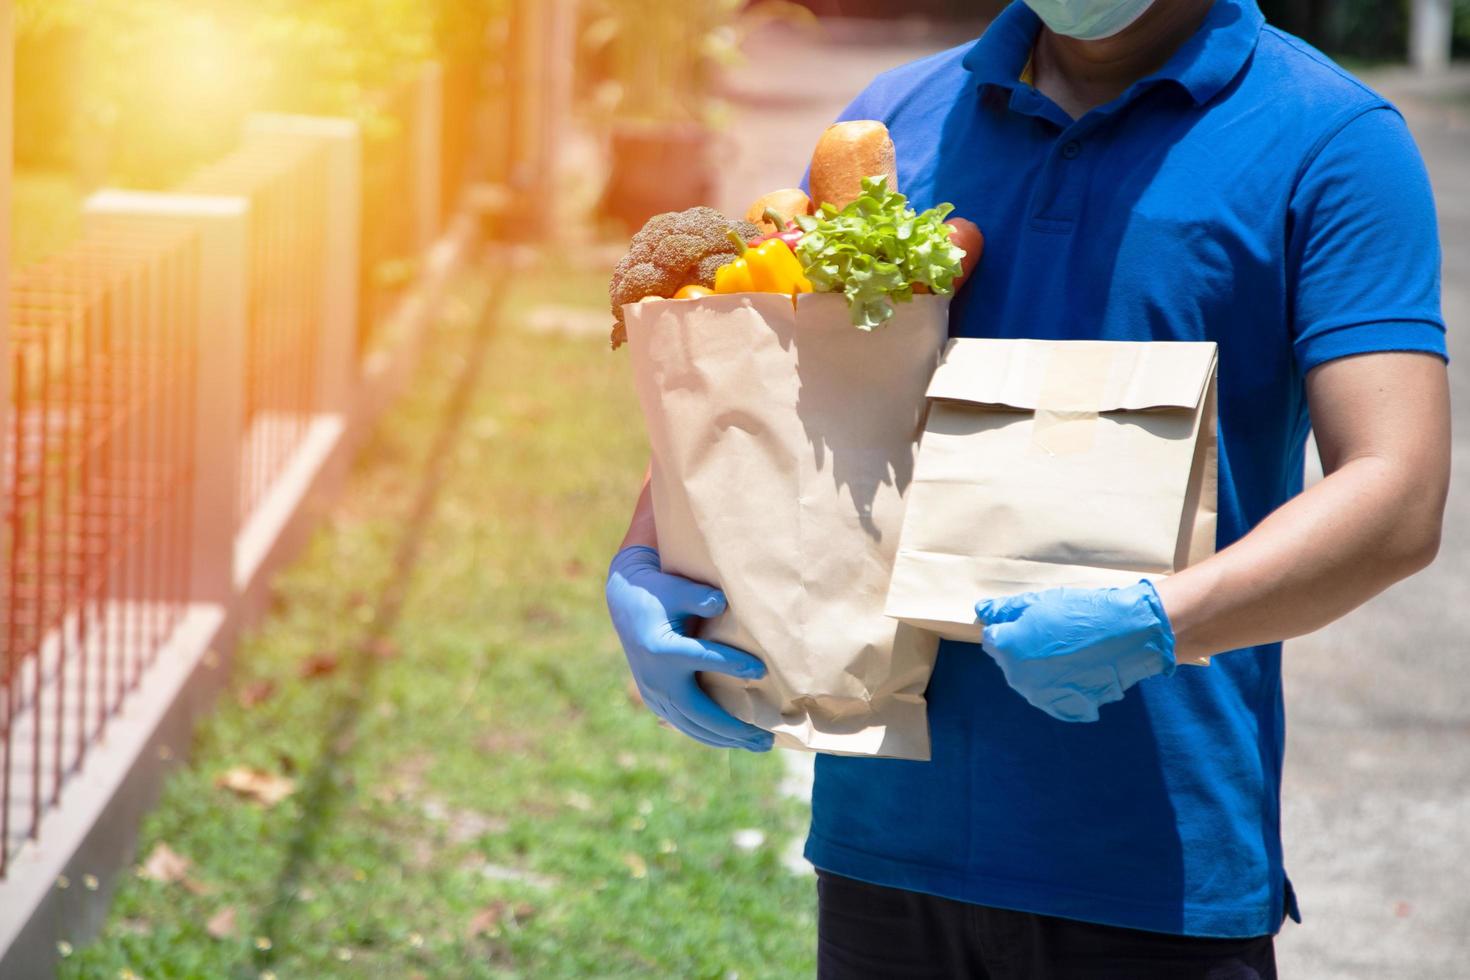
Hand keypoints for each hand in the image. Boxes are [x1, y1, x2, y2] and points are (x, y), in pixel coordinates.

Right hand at [606, 546, 772, 750]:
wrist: (625, 603)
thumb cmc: (659, 592)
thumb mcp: (676, 588)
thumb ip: (697, 596)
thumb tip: (721, 603)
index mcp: (662, 649)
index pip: (702, 659)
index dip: (733, 665)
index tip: (762, 670)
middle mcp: (656, 679)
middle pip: (699, 713)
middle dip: (734, 729)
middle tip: (767, 739)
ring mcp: (653, 694)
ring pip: (691, 726)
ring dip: (725, 739)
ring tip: (759, 744)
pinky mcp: (654, 701)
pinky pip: (683, 724)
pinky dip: (709, 735)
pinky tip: (733, 740)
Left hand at [974, 581, 1176, 722]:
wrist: (1125, 634)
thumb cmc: (1080, 612)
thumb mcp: (1039, 602)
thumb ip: (1006, 610)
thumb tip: (982, 612)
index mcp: (1007, 648)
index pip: (992, 640)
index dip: (1009, 629)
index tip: (1029, 623)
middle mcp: (1017, 676)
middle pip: (1008, 661)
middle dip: (1021, 649)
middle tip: (1051, 635)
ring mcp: (1039, 695)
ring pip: (1028, 679)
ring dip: (1039, 667)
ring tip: (1067, 651)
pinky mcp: (1061, 707)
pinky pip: (1050, 696)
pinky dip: (1059, 685)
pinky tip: (1076, 669)